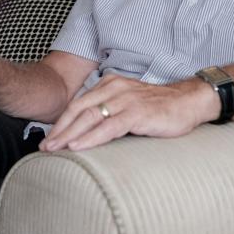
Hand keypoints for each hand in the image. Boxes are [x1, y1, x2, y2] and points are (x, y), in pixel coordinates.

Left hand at [39, 74, 216, 151]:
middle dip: (59, 130)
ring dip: (69, 134)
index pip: (78, 104)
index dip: (61, 122)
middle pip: (78, 110)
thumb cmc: (158, 109)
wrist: (189, 102)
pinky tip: (78, 146)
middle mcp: (114, 89)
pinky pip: (109, 126)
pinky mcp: (137, 113)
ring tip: (55, 149)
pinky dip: (90, 137)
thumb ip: (109, 113)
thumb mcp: (128, 106)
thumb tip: (86, 133)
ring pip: (90, 117)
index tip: (48, 139)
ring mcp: (126, 100)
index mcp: (109, 85)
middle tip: (44, 147)